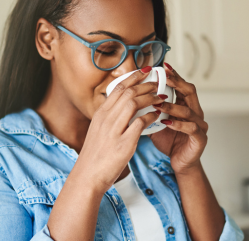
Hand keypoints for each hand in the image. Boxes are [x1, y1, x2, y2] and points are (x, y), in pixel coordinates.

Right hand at [74, 67, 166, 192]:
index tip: (145, 71)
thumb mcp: (99, 132)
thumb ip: (110, 119)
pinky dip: (150, 116)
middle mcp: (106, 119)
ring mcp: (114, 130)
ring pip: (133, 103)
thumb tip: (123, 108)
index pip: (118, 88)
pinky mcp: (123, 144)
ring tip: (161, 97)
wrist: (87, 177)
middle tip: (157, 83)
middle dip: (145, 84)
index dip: (133, 77)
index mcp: (100, 114)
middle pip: (127, 92)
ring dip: (149, 97)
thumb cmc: (95, 156)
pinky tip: (157, 116)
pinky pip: (140, 123)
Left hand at [149, 63, 208, 174]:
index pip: (181, 86)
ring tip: (158, 104)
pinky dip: (178, 124)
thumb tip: (133, 95)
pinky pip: (191, 128)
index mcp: (186, 105)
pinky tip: (166, 122)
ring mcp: (200, 125)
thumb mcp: (157, 121)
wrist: (179, 163)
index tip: (162, 67)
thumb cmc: (169, 141)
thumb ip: (150, 109)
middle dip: (176, 83)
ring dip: (172, 106)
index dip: (174, 76)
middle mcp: (196, 112)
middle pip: (189, 91)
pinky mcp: (200, 138)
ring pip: (188, 110)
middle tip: (164, 77)